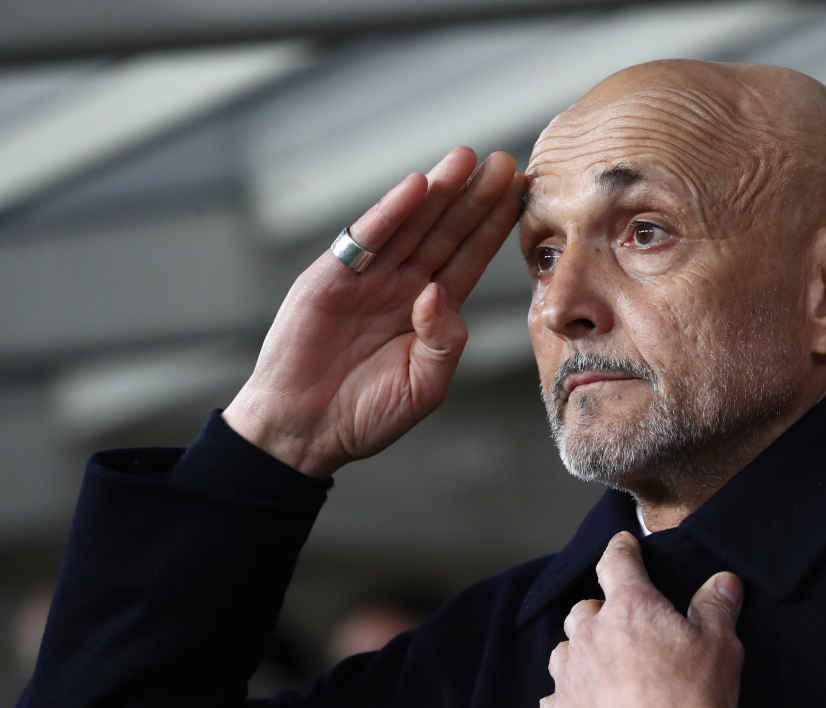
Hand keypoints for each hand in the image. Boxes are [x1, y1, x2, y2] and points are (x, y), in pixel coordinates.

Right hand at [223, 147, 524, 476]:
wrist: (305, 430)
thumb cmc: (366, 414)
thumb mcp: (424, 385)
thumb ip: (444, 342)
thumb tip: (439, 293)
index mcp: (432, 311)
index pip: (469, 258)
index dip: (493, 226)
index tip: (521, 194)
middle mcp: (403, 285)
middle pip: (446, 232)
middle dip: (474, 197)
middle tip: (503, 162)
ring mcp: (368, 278)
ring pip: (411, 225)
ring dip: (437, 191)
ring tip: (465, 159)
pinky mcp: (331, 278)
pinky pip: (365, 239)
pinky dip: (389, 213)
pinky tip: (415, 188)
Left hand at [540, 532, 744, 707]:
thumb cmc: (697, 700)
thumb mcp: (720, 645)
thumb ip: (717, 606)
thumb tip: (723, 580)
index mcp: (630, 608)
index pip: (617, 562)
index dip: (621, 549)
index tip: (622, 546)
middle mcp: (591, 634)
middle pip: (584, 610)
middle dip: (602, 616)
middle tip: (627, 635)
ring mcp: (569, 677)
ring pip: (564, 652)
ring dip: (582, 656)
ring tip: (606, 674)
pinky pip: (554, 700)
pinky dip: (569, 701)